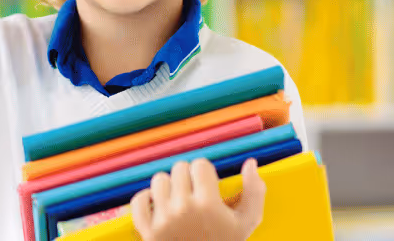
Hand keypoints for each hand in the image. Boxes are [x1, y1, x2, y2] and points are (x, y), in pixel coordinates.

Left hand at [130, 158, 266, 240]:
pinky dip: (145, 200)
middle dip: (188, 178)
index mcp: (207, 204)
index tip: (208, 186)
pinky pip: (138, 201)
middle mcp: (183, 209)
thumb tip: (250, 162)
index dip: (205, 173)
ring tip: (178, 200)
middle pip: (179, 169)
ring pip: (159, 180)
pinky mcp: (147, 231)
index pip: (200, 164)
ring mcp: (162, 220)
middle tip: (194, 193)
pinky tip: (158, 206)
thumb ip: (254, 192)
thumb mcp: (246, 223)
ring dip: (168, 187)